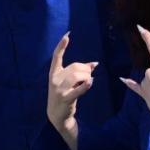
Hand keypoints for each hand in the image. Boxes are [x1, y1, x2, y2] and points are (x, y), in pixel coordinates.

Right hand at [47, 32, 94, 149]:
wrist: (56, 114)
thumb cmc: (65, 94)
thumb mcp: (69, 82)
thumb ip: (80, 72)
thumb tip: (95, 63)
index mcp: (54, 73)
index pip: (57, 56)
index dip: (61, 45)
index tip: (67, 35)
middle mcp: (54, 79)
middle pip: (74, 67)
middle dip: (85, 70)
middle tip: (88, 76)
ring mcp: (58, 89)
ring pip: (77, 76)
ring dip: (87, 77)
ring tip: (88, 81)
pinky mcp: (65, 98)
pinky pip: (78, 89)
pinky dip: (86, 85)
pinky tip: (90, 83)